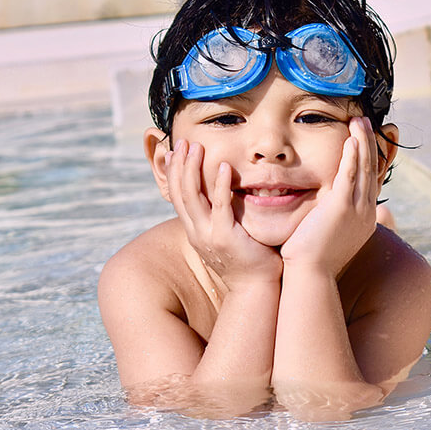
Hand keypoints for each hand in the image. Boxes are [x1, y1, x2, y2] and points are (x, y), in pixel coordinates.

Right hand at [166, 139, 282, 287]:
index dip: (174, 172)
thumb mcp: (225, 236)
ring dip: (193, 169)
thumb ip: (220, 216)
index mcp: (194, 231)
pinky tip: (224, 167)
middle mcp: (196, 232)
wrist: (255, 287)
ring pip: (192, 196)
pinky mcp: (225, 237)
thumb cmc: (247, 260)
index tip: (176, 151)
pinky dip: (219, 185)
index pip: (176, 196)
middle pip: (179, 192)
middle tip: (183, 142)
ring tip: (196, 148)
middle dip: (179, 165)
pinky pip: (219, 206)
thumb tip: (223, 196)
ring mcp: (208, 235)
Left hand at [280, 117, 378, 276]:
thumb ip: (330, 220)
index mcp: (364, 219)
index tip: (368, 140)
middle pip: (371, 170)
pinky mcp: (342, 208)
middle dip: (370, 143)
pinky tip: (352, 140)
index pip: (370, 181)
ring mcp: (357, 210)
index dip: (371, 158)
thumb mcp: (328, 236)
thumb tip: (324, 212)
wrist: (310, 275)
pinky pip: (349, 175)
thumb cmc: (313, 260)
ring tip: (360, 121)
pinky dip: (352, 156)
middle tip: (366, 122)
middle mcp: (366, 212)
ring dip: (362, 142)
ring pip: (363, 168)